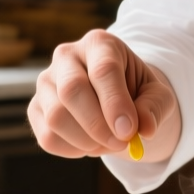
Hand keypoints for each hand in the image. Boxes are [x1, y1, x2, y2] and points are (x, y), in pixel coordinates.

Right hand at [29, 30, 180, 161]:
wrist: (116, 101)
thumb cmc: (138, 92)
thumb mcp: (157, 96)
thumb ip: (154, 108)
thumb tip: (143, 128)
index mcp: (100, 43)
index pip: (103, 70)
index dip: (116, 104)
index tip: (130, 132)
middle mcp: (67, 56)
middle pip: (71, 90)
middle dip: (98, 125)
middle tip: (122, 143)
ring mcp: (46, 81)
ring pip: (56, 117)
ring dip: (87, 141)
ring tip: (109, 142)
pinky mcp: (35, 108)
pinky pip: (48, 137)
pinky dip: (73, 150)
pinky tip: (91, 144)